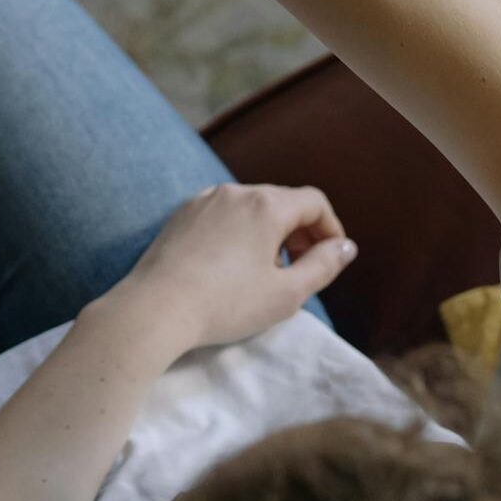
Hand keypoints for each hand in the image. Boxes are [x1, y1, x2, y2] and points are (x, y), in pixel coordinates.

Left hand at [105, 183, 357, 349]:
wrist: (155, 308)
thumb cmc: (226, 303)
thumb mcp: (287, 293)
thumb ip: (324, 266)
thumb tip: (345, 247)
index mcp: (265, 204)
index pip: (313, 201)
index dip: (330, 229)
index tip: (329, 259)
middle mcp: (234, 192)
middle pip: (281, 202)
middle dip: (299, 232)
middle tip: (299, 270)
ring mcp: (202, 200)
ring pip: (250, 208)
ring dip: (268, 233)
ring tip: (265, 271)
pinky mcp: (179, 215)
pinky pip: (222, 215)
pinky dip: (238, 232)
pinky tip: (230, 266)